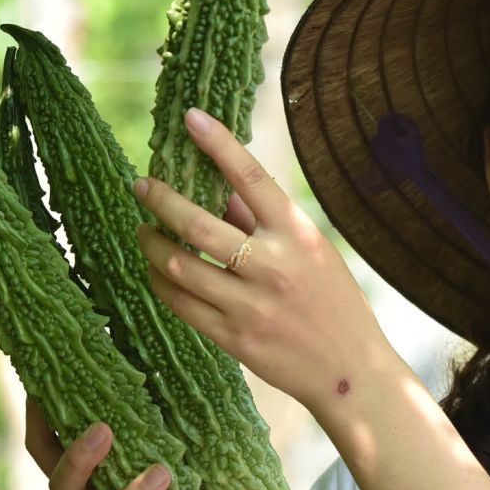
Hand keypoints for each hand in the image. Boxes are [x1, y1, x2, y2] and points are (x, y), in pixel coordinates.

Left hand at [132, 107, 396, 414]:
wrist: (349, 370)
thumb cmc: (332, 302)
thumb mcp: (310, 251)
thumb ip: (264, 222)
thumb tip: (219, 188)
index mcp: (297, 235)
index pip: (252, 178)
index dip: (219, 144)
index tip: (191, 118)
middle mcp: (272, 266)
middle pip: (198, 225)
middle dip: (161, 200)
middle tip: (141, 185)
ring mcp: (250, 305)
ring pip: (180, 266)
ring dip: (152, 243)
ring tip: (143, 230)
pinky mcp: (233, 338)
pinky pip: (181, 305)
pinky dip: (161, 282)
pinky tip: (155, 269)